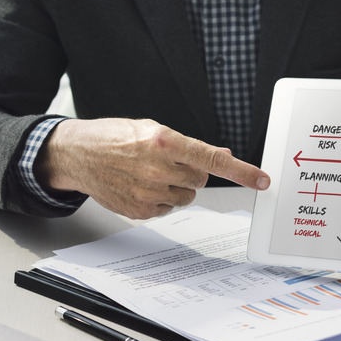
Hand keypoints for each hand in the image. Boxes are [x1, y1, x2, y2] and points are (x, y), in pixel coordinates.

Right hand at [34, 118, 270, 218]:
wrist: (77, 154)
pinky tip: (140, 186)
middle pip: (201, 180)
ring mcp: (149, 193)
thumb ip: (189, 146)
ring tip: (150, 173)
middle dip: (191, 172)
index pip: (213, 160)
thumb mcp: (151, 129)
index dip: (242, 171)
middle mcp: (158, 168)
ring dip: (176, 187)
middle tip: (167, 162)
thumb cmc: (113, 137)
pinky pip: (168, 208)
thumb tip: (222, 155)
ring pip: (187, 196)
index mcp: (164, 141)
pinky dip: (160, 199)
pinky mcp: (141, 211)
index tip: (263, 180)